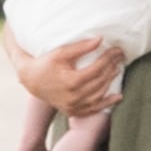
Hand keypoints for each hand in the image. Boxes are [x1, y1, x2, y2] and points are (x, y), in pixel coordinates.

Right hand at [4, 24, 123, 116]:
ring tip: (117, 70)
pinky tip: (117, 97)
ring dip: (110, 82)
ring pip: (99, 95)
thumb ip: (80, 47)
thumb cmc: (45, 63)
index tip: (117, 50)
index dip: (109, 58)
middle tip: (120, 57)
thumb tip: (100, 40)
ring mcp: (73, 106)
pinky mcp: (72, 111)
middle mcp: (74, 97)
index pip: (97, 69)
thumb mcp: (61, 53)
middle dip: (112, 67)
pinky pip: (93, 109)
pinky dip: (106, 103)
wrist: (31, 81)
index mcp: (71, 81)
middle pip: (100, 81)